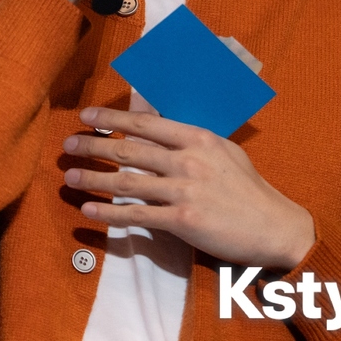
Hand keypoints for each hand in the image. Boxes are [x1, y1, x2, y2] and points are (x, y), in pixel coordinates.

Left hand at [63, 107, 314, 270]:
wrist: (273, 225)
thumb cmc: (247, 187)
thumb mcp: (222, 150)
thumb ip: (190, 140)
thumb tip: (157, 129)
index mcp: (197, 137)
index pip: (145, 123)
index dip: (112, 118)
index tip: (87, 115)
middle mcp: (187, 160)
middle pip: (129, 149)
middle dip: (94, 145)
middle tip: (68, 144)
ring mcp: (183, 191)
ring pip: (127, 182)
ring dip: (94, 178)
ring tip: (70, 176)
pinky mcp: (181, 222)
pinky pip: (137, 216)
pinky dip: (109, 214)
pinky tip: (89, 210)